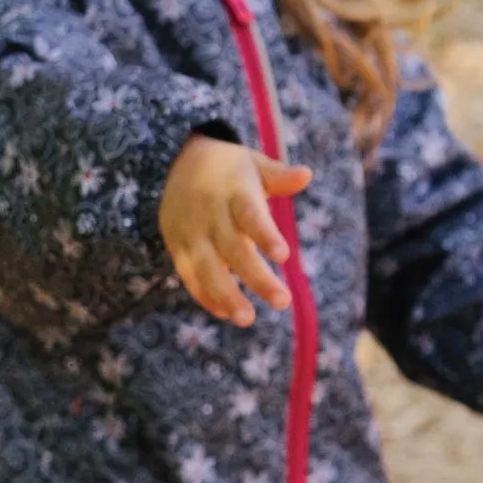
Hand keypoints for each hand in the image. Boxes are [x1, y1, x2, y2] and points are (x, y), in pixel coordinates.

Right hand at [158, 135, 310, 327]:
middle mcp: (210, 215)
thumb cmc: (229, 168)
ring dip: (226, 295)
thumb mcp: (253, 164)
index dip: (265, 235)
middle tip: (282, 301)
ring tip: (246, 319)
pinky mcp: (178, 247)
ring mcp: (191, 234)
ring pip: (207, 269)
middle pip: (232, 249)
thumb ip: (278, 175)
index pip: (250, 215)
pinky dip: (204, 295)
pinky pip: (189, 275)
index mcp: (233, 193)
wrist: (176, 163)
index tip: (284, 256)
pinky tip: (225, 313)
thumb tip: (306, 174)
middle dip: (256, 277)